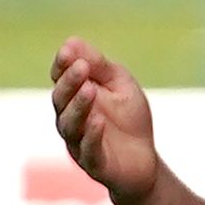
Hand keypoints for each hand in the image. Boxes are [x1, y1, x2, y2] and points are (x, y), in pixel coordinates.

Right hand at [47, 36, 161, 204]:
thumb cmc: (129, 119)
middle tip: (81, 67)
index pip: (60, 78)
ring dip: (79, 106)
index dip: (62, 66)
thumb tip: (71, 41)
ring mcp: (78, 142)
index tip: (68, 51)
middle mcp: (69, 119)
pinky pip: (88, 149)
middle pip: (61, 100)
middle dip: (69, 82)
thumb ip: (99, 66)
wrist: (144, 160)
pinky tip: (98, 120)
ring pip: (69, 124)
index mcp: (74, 97)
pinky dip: (92, 134)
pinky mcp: (94, 163)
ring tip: (89, 89)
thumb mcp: (120, 85)